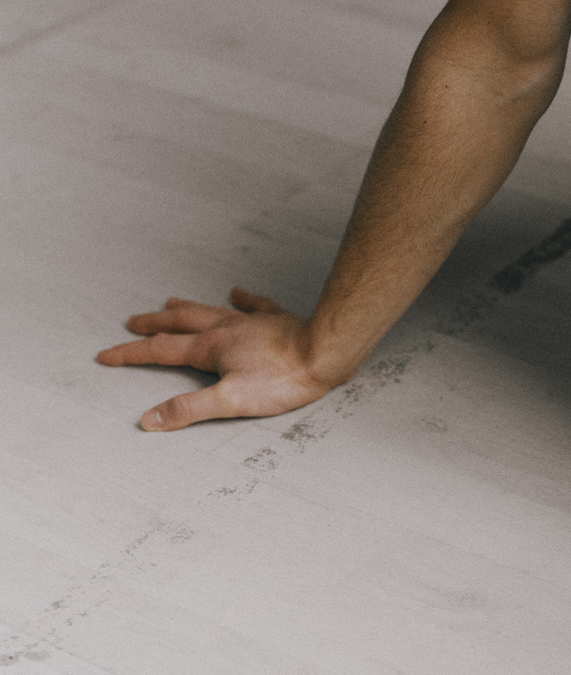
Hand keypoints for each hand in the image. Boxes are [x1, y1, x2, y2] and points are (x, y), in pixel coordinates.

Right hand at [96, 288, 338, 430]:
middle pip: (181, 324)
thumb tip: (149, 418)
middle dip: (153, 325)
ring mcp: (250, 322)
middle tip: (132, 321)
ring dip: (186, 309)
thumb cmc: (283, 380)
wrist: (325, 351)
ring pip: (210, 310)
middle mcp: (227, 329)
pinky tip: (237, 291)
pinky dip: (241, 298)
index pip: (161, 350)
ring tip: (169, 302)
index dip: (130, 354)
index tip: (106, 355)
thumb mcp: (230, 402)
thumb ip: (189, 409)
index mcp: (211, 348)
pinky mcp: (274, 320)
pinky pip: (253, 304)